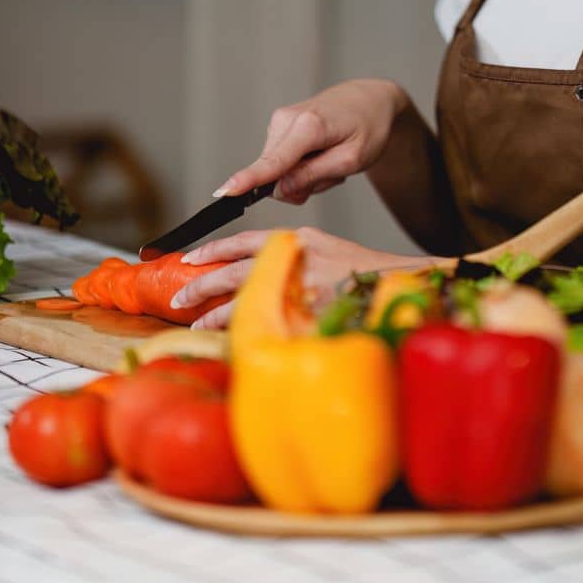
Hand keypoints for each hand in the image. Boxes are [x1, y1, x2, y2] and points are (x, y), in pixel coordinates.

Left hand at [171, 226, 424, 329]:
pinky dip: (249, 333)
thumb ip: (293, 260)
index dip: (214, 249)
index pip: (245, 240)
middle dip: (203, 286)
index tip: (189, 258)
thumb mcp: (327, 253)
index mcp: (300, 240)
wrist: (405, 284)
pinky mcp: (312, 315)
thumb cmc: (367, 273)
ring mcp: (304, 289)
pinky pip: (270, 325)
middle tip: (177, 299)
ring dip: (217, 315)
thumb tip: (257, 277)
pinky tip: (234, 342)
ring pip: (246, 300)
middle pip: (236, 271)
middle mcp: (297, 259)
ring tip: (197, 326)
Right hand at [215, 79, 405, 204]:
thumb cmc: (369, 126)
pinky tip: (321, 152)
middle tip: (334, 172)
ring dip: (306, 175)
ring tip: (330, 157)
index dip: (248, 180)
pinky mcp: (279, 125)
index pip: (273, 161)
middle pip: (277, 174)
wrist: (371, 99)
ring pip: (280, 171)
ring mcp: (281, 121)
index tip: (223, 192)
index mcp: (309, 126)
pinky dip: (303, 165)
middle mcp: (287, 119)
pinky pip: (283, 161)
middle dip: (303, 184)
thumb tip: (278, 190)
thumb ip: (314, 176)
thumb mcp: (352, 159)